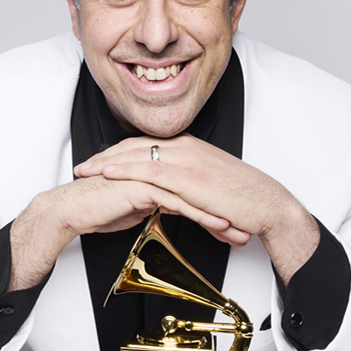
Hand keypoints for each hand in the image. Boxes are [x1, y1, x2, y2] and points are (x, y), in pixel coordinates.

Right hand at [7, 174, 229, 291]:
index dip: (214, 202)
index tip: (234, 218)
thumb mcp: (137, 204)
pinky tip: (219, 224)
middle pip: (199, 187)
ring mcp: (151, 175)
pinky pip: (179, 201)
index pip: (193, 184)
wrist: (73, 209)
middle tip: (245, 224)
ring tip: (239, 228)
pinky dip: (202, 214)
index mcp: (155, 168)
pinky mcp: (145, 187)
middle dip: (224, 207)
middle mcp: (156, 167)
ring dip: (219, 213)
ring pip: (194, 193)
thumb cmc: (99, 207)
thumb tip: (172, 205)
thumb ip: (157, 199)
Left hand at [73, 135, 319, 284]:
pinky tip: (108, 174)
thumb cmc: (242, 200)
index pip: (145, 145)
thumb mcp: (207, 188)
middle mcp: (185, 147)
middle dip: (105, 156)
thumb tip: (168, 198)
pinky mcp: (188, 176)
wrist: (267, 205)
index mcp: (189, 147)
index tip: (99, 162)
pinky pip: (150, 169)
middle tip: (83, 166)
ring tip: (85, 170)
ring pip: (137, 154)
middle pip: (134, 146)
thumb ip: (185, 187)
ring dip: (107, 162)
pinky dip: (126, 169)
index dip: (119, 153)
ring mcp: (186, 158)